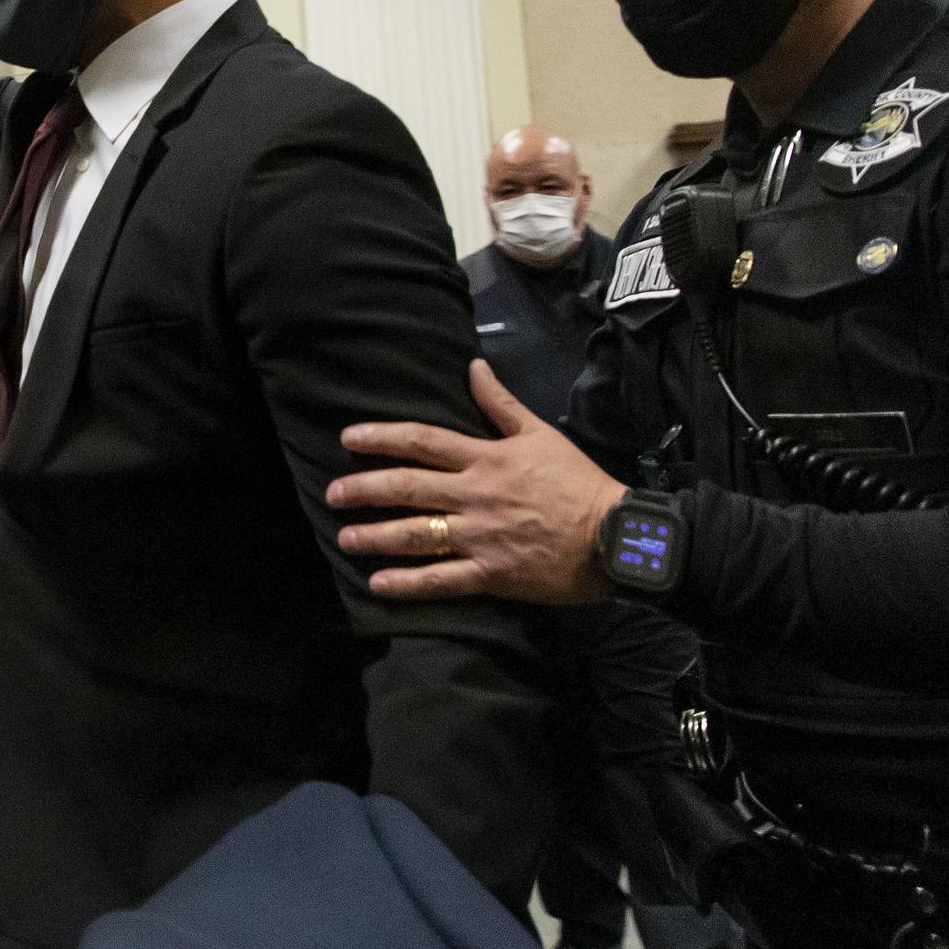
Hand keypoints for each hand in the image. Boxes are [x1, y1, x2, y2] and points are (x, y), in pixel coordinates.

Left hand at [326, 358, 627, 604]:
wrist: (615, 535)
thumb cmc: (578, 481)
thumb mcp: (541, 433)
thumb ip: (500, 403)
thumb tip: (473, 365)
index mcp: (486, 459)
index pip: (423, 442)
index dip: (382, 438)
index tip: (348, 438)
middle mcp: (474, 496)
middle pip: (408, 487)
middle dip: (364, 489)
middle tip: (333, 493)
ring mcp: (480, 537)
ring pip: (416, 534)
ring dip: (375, 536)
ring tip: (345, 536)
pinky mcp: (491, 574)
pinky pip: (440, 580)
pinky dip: (407, 583)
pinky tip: (377, 584)